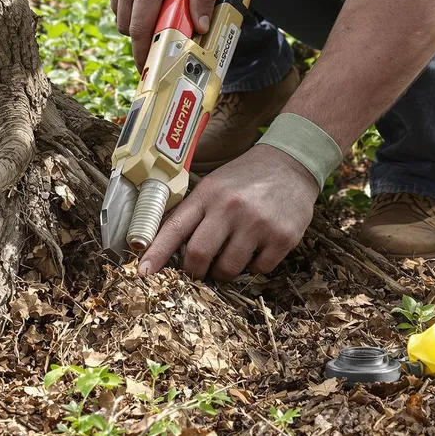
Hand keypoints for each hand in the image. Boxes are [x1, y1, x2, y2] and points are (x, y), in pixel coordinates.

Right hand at [102, 0, 215, 68]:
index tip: (147, 68)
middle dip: (141, 36)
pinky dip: (128, 4)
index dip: (142, 54)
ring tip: (153, 10)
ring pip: (119, 15)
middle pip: (127, 27)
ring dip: (134, 20)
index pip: (139, 30)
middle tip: (158, 36)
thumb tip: (202, 27)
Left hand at [138, 145, 319, 280]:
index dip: (156, 254)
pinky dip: (253, 266)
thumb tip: (166, 251)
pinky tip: (257, 247)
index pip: (174, 229)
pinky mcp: (283, 237)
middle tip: (198, 271)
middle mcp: (230, 208)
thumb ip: (192, 215)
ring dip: (224, 271)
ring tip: (231, 254)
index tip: (142, 273)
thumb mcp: (212, 186)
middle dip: (194, 271)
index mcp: (207, 195)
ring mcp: (257, 223)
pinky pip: (258, 269)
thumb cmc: (245, 179)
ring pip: (227, 269)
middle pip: (198, 255)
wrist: (292, 162)